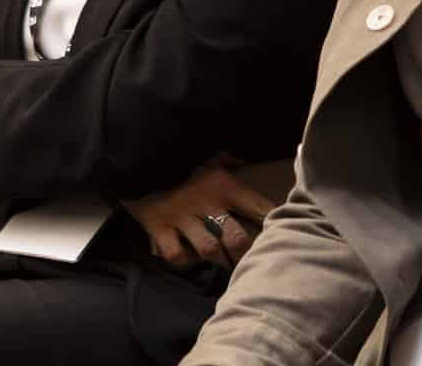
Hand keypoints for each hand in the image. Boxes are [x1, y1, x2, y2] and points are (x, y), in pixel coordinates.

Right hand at [122, 158, 279, 269]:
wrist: (136, 156)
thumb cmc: (178, 158)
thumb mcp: (208, 154)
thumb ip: (229, 159)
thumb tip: (248, 159)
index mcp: (223, 184)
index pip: (258, 207)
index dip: (274, 222)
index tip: (284, 231)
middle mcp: (206, 204)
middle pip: (236, 238)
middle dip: (246, 253)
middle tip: (252, 262)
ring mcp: (182, 218)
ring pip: (209, 250)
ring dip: (219, 261)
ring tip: (225, 267)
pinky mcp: (159, 228)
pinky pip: (176, 255)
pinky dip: (184, 262)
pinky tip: (190, 260)